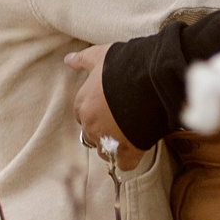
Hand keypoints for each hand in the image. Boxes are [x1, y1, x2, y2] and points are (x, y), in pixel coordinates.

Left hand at [65, 45, 143, 169]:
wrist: (151, 78)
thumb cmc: (124, 65)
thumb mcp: (100, 56)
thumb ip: (82, 60)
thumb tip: (68, 59)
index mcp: (82, 105)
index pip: (82, 116)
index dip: (97, 112)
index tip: (110, 108)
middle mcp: (90, 125)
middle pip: (92, 135)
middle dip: (104, 131)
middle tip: (123, 120)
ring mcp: (108, 140)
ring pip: (105, 152)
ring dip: (114, 146)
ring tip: (131, 134)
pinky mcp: (127, 151)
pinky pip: (124, 163)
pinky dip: (130, 158)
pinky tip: (138, 147)